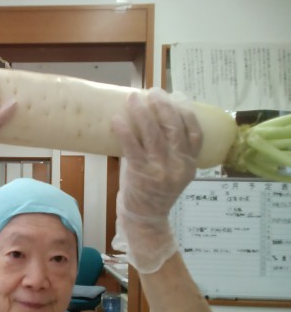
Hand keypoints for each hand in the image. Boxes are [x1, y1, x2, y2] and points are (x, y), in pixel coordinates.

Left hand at [111, 88, 201, 273]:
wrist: (146, 220)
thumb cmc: (155, 192)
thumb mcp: (173, 172)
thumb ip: (171, 151)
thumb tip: (155, 119)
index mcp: (190, 164)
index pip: (195, 132)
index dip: (185, 111)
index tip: (175, 97)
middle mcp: (178, 165)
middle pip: (174, 127)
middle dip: (163, 105)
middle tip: (152, 92)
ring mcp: (160, 169)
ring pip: (153, 133)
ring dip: (142, 112)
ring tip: (133, 98)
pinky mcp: (140, 173)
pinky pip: (132, 146)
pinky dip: (125, 130)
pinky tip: (117, 119)